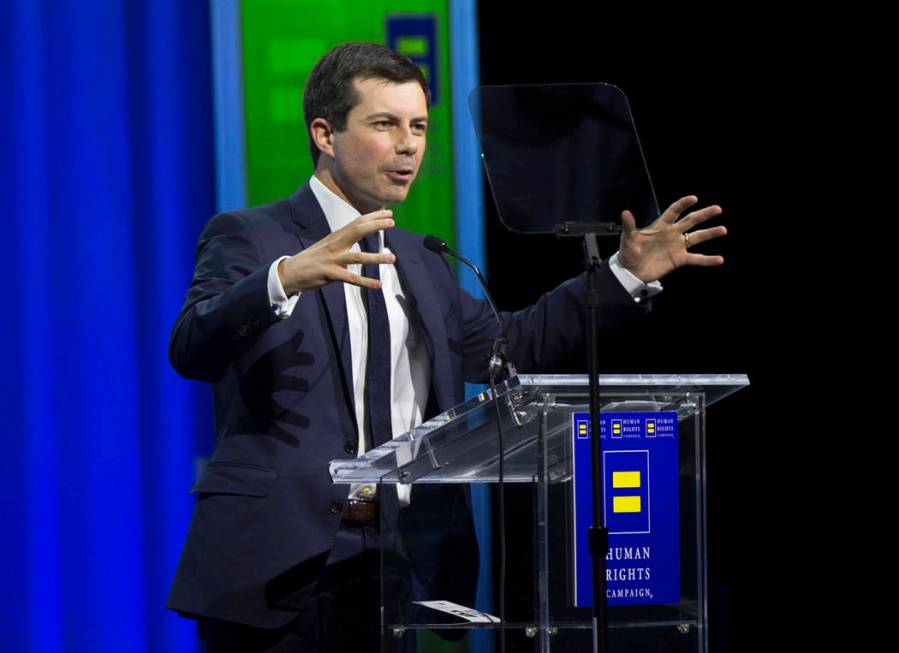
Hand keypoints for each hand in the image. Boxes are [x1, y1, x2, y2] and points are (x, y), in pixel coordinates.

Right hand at [278, 209, 395, 294]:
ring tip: (392, 258)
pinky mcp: (330, 274)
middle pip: (358, 231)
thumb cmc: (313, 259)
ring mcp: (333, 259)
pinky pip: (351, 278)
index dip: (373, 218)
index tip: (389, 214)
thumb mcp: (329, 245)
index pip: (357, 223)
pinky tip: (378, 284)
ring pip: (358, 257)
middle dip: (375, 226)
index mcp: (336, 237)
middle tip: (393, 223)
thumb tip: (360, 234)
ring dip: (376, 258)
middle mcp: (335, 245)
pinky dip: (366, 282)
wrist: (290, 271)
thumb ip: (344, 240)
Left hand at [617, 196, 725, 282]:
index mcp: (660, 226)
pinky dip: (708, 260)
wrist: (632, 271)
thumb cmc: (629, 253)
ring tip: (723, 229)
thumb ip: (629, 226)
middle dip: (704, 215)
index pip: (674, 211)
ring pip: (697, 237)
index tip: (693, 198)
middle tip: (717, 209)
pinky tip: (720, 259)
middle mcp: (672, 234)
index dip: (683, 204)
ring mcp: (677, 246)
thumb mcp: (628, 239)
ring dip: (710, 233)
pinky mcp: (679, 259)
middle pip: (691, 221)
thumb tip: (625, 212)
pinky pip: (696, 258)